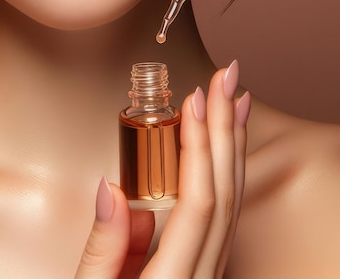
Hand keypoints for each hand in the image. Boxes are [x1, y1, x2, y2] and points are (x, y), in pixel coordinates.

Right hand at [75, 63, 250, 278]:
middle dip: (227, 129)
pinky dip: (227, 173)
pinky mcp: (205, 268)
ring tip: (236, 100)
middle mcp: (202, 277)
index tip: (196, 99)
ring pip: (232, 203)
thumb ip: (102, 249)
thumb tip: (112, 186)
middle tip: (228, 79)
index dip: (200, 146)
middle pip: (224, 194)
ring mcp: (209, 274)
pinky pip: (224, 215)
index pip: (197, 201)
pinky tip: (224, 147)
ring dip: (234, 146)